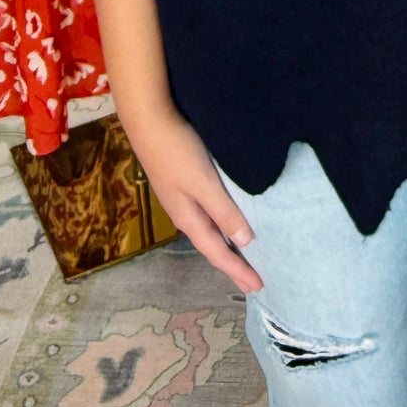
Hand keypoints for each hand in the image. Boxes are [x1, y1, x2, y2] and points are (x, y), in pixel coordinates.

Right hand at [124, 105, 263, 293]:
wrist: (147, 119)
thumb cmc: (176, 150)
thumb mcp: (203, 182)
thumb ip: (223, 211)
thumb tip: (245, 242)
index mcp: (188, 218)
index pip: (217, 253)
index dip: (238, 271)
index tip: (258, 287)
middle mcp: (184, 212)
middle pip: (212, 246)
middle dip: (232, 265)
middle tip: (252, 283)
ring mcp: (181, 197)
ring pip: (208, 230)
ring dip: (226, 245)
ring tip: (243, 255)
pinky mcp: (182, 181)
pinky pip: (206, 213)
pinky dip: (220, 225)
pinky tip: (225, 218)